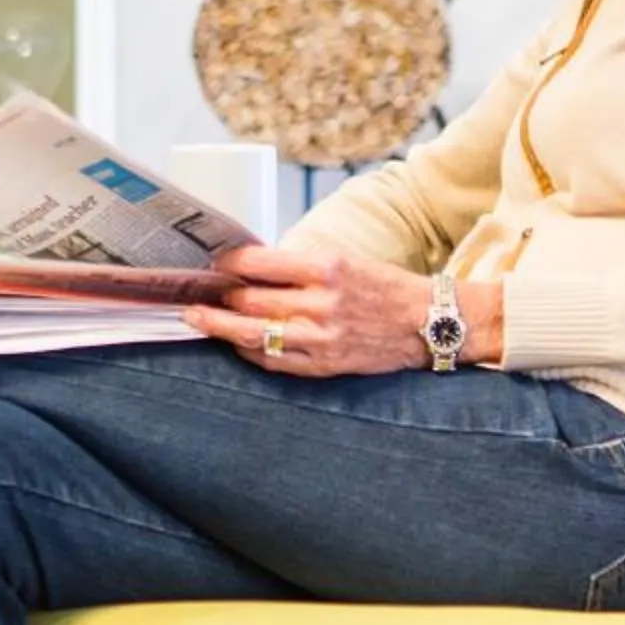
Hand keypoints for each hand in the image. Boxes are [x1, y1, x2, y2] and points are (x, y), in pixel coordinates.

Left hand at [182, 245, 434, 376]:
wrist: (427, 322)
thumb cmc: (383, 286)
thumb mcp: (344, 260)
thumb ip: (299, 265)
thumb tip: (250, 266)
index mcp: (326, 268)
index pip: (259, 262)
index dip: (228, 261)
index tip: (214, 261)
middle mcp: (321, 303)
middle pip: (249, 299)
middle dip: (219, 293)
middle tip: (198, 289)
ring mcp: (321, 338)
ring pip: (252, 333)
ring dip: (219, 325)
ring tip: (197, 318)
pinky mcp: (323, 364)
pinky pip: (272, 360)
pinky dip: (248, 350)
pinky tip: (234, 342)